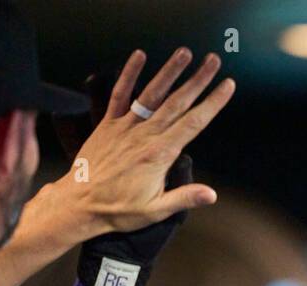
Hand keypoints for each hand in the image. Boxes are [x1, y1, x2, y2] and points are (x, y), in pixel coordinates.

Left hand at [58, 48, 235, 235]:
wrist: (79, 204)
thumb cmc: (118, 210)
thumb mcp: (155, 210)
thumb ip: (184, 198)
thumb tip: (212, 194)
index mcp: (159, 155)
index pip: (193, 123)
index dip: (212, 103)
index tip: (227, 86)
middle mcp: (145, 136)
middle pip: (177, 102)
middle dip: (198, 80)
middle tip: (214, 61)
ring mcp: (125, 127)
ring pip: (152, 93)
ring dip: (169, 71)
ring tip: (185, 52)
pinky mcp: (108, 125)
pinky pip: (119, 94)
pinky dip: (129, 74)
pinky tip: (139, 56)